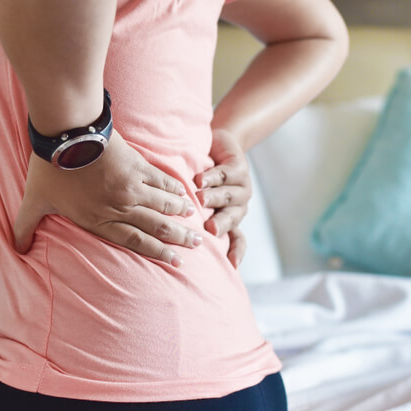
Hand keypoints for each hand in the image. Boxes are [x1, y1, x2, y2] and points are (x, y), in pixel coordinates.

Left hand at [14, 130, 201, 265]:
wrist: (67, 132)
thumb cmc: (49, 168)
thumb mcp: (33, 201)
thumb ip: (25, 227)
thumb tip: (16, 250)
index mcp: (98, 218)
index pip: (134, 241)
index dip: (157, 252)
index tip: (174, 260)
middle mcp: (120, 206)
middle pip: (156, 226)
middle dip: (178, 238)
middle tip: (197, 244)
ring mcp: (132, 186)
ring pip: (164, 206)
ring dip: (182, 215)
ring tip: (197, 221)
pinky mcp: (138, 166)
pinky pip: (162, 182)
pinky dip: (175, 190)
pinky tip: (185, 195)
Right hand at [194, 128, 251, 267]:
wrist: (214, 147)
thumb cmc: (200, 183)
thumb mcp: (196, 205)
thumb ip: (189, 223)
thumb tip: (169, 247)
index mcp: (230, 220)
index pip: (238, 240)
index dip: (236, 251)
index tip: (230, 264)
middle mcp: (238, 207)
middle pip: (232, 219)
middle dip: (221, 224)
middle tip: (209, 228)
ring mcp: (241, 188)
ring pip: (228, 196)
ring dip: (214, 197)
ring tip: (198, 197)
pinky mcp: (239, 168)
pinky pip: (226, 174)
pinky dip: (212, 178)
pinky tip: (199, 179)